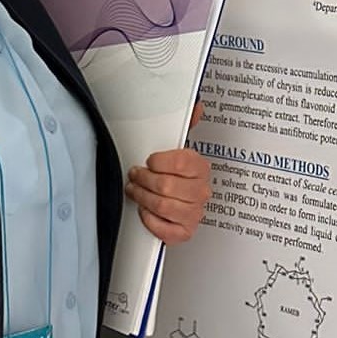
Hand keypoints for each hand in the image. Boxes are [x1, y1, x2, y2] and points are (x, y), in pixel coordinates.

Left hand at [126, 105, 211, 243]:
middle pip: (166, 186)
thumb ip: (184, 124)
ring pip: (162, 206)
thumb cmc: (173, 174)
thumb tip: (195, 106)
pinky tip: (147, 211)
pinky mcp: (185, 231)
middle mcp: (200, 191)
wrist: (175, 202)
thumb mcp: (175, 148)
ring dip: (143, 198)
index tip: (150, 161)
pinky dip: (151, 221)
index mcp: (200, 168)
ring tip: (137, 192)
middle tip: (136, 176)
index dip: (158, 162)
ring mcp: (194, 212)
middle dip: (144, 181)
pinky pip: (166, 229)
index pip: (180, 163)